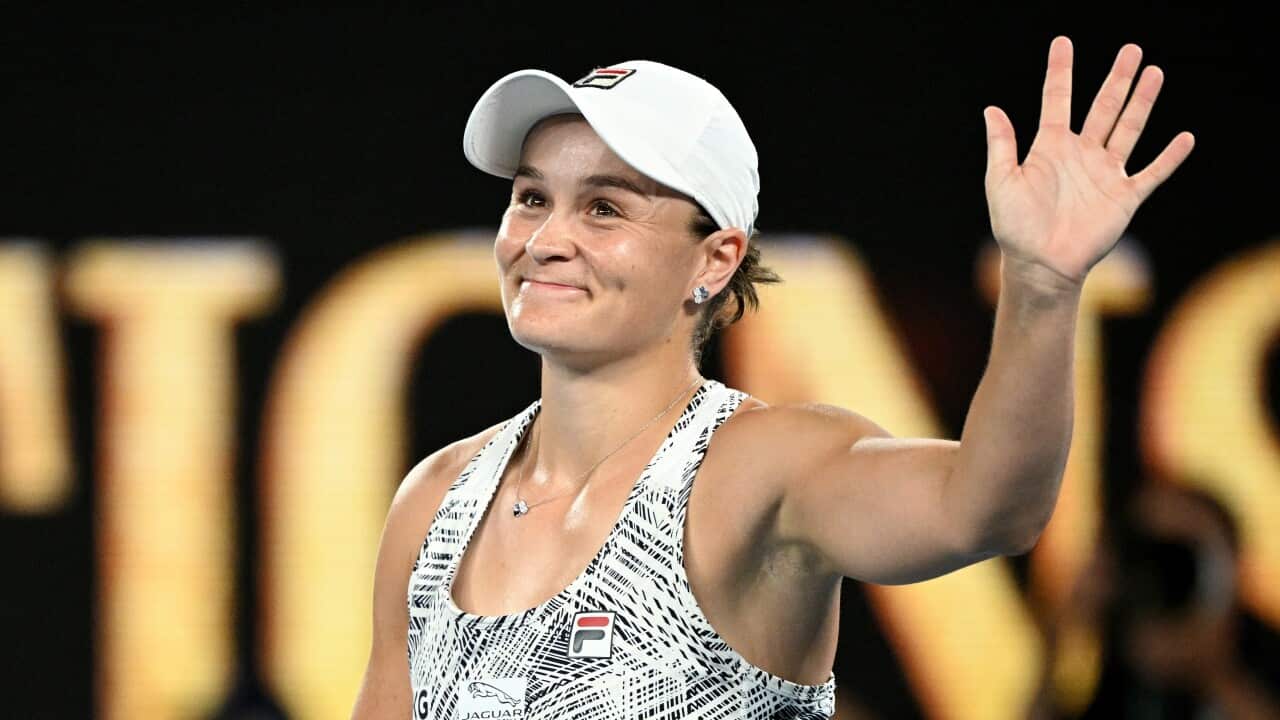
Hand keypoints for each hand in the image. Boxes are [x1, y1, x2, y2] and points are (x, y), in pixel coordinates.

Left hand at [983, 36, 1195, 286]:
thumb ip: (1002, 145)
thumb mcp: (1002, 181)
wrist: (1040, 264)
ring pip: (1129, 129)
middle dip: (1117, 79)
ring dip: (1142, 102)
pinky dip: (1169, 157)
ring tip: (1154, 73)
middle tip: (1131, 49)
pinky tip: (1185, 138)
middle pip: (1104, 107)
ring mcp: (1105, 174)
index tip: (1062, 42)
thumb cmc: (1015, 226)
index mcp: (1050, 147)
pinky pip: (1151, 173)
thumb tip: (991, 109)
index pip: (1057, 100)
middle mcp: (1081, 154)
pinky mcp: (1124, 197)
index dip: (1060, 71)